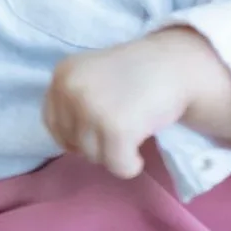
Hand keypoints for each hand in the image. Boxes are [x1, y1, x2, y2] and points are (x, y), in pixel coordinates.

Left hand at [43, 33, 207, 179]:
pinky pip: (117, 167)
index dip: (76, 133)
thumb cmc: (137, 73)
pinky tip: (139, 151)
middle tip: (123, 121)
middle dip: (97, 142)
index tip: (99, 126)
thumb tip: (65, 145)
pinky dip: (130, 166)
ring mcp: (92, 108)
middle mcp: (71, 89)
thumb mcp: (92, 75)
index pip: (53, 123)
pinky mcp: (116, 128)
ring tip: (134, 129)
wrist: (176, 63)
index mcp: (63, 74)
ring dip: (115, 153)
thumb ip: (73, 101)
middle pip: (72, 143)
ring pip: (93, 157)